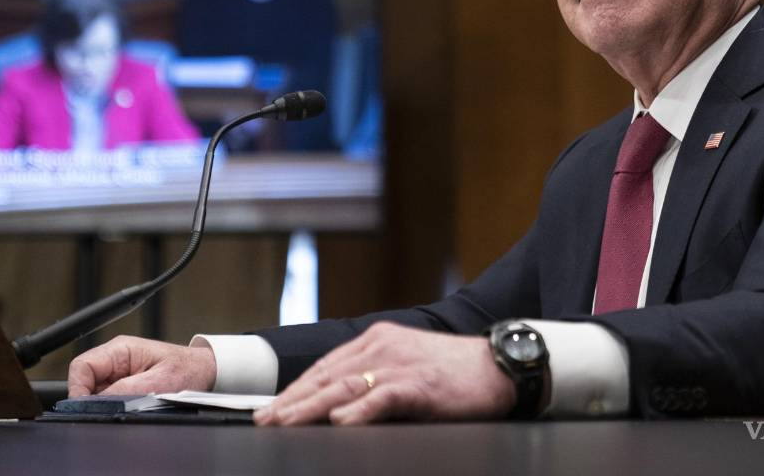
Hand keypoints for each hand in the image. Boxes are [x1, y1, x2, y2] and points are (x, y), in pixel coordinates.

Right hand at [67, 335, 216, 396]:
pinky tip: (134, 406)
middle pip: (85, 381)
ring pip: (95, 393)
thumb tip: (98, 401)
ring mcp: (118, 373)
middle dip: (93, 399)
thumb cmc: (187, 370)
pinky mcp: (123, 386)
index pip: (82, 366)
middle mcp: (115, 360)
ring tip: (132, 404)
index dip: (78, 389)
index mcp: (120, 349)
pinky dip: (115, 406)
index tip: (86, 406)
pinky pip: (109, 399)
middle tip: (114, 408)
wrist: (204, 372)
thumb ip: (126, 390)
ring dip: (106, 404)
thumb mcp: (159, 382)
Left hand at [252, 322, 515, 425]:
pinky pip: (382, 397)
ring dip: (310, 407)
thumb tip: (337, 403)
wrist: (499, 366)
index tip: (271, 407)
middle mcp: (382, 347)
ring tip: (285, 422)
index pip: (326, 366)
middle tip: (264, 419)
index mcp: (377, 340)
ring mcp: (400, 364)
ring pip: (345, 386)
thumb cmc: (454, 372)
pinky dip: (359, 410)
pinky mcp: (419, 384)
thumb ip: (373, 376)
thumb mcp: (406, 364)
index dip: (296, 389)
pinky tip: (339, 422)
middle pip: (327, 376)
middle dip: (292, 400)